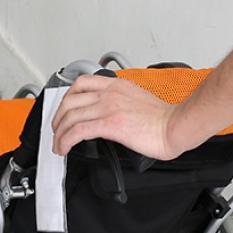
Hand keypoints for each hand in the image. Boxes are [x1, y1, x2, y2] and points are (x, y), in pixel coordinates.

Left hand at [51, 73, 178, 158]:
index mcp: (117, 85)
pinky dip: (65, 141)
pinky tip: (64, 148)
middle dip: (58, 118)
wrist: (174, 126)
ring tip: (58, 144)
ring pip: (70, 117)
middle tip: (57, 131)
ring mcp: (108, 107)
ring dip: (59, 133)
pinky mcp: (109, 124)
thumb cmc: (162, 119)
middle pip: (70, 101)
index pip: (81, 84)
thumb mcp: (137, 100)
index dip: (67, 98)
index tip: (65, 111)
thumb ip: (121, 102)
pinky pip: (77, 131)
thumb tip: (111, 114)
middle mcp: (110, 93)